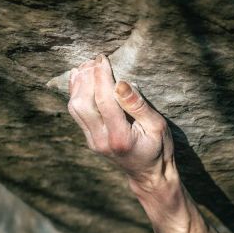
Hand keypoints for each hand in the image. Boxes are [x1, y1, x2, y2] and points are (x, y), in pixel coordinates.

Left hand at [66, 55, 172, 184]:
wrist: (148, 174)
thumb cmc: (158, 148)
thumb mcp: (157, 126)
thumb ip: (138, 105)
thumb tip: (120, 83)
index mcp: (120, 138)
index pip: (104, 101)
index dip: (101, 76)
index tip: (103, 58)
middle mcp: (102, 141)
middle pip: (83, 104)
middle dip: (87, 78)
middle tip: (95, 60)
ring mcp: (93, 141)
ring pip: (75, 108)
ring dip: (79, 84)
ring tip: (87, 66)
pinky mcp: (90, 139)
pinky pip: (76, 113)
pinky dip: (76, 92)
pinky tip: (79, 77)